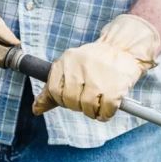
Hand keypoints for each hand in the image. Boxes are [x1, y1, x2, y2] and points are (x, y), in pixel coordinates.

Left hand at [32, 13, 159, 120]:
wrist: (125, 48)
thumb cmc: (95, 61)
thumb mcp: (71, 67)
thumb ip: (53, 88)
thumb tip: (35, 109)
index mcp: (67, 60)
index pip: (53, 90)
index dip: (62, 98)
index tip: (72, 96)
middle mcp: (80, 67)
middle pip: (70, 101)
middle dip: (78, 105)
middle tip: (87, 99)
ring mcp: (98, 77)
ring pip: (86, 107)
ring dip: (92, 111)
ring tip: (99, 102)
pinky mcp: (115, 88)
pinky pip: (105, 111)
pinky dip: (106, 113)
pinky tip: (109, 106)